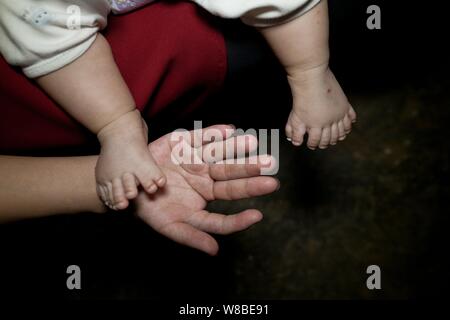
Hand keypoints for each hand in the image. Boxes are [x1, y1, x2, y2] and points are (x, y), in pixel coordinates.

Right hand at [135, 125, 278, 254]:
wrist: (129, 184)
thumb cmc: (151, 208)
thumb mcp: (169, 226)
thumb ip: (192, 236)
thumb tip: (214, 251)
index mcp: (205, 197)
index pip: (226, 206)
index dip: (239, 214)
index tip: (257, 216)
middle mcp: (205, 177)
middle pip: (230, 175)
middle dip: (249, 171)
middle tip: (270, 168)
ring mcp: (196, 159)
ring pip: (220, 153)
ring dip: (236, 148)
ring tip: (252, 144)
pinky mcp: (184, 143)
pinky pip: (201, 136)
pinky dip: (214, 132)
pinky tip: (230, 130)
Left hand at [285, 65, 356, 149]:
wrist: (312, 77)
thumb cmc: (302, 96)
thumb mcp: (295, 116)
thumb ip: (294, 131)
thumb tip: (296, 143)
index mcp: (317, 125)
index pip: (316, 141)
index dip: (313, 144)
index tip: (311, 145)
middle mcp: (330, 121)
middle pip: (330, 138)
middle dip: (325, 143)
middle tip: (323, 144)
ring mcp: (339, 113)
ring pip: (342, 131)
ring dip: (338, 137)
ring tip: (335, 139)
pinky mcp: (345, 104)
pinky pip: (351, 118)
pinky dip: (349, 125)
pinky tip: (347, 128)